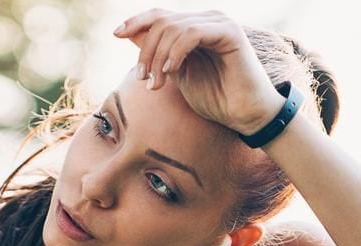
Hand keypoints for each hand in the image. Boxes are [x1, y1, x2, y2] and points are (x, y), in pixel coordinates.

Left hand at [113, 8, 284, 134]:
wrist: (244, 115)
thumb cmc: (215, 99)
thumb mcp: (177, 75)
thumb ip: (158, 55)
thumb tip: (131, 35)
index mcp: (193, 28)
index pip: (159, 16)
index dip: (136, 21)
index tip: (116, 34)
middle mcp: (206, 20)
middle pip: (161, 22)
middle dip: (146, 52)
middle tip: (144, 80)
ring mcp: (218, 23)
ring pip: (173, 28)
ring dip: (158, 58)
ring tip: (156, 84)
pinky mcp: (229, 33)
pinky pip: (192, 33)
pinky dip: (175, 52)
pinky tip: (170, 72)